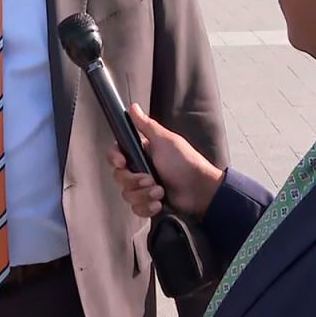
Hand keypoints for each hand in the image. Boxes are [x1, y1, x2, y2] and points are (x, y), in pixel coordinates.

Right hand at [107, 104, 224, 219]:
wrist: (200, 190)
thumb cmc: (185, 162)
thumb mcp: (165, 141)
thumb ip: (146, 125)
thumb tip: (133, 107)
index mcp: (142, 152)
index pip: (116, 155)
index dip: (116, 159)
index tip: (123, 162)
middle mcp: (140, 169)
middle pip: (119, 177)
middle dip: (134, 181)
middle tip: (151, 179)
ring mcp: (144, 187)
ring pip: (127, 195)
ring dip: (144, 195)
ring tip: (160, 191)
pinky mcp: (149, 202)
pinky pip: (136, 209)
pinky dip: (147, 207)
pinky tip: (159, 203)